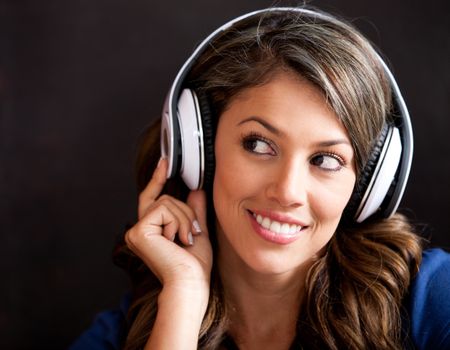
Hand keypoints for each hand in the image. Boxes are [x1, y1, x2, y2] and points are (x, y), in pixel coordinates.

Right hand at [125, 158, 212, 293]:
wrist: (190, 281)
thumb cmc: (193, 264)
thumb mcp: (196, 230)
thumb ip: (193, 211)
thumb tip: (196, 190)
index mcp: (151, 230)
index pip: (152, 198)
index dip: (157, 179)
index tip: (164, 162)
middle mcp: (139, 229)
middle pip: (164, 198)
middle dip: (185, 212)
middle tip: (193, 233)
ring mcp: (136, 230)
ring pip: (165, 202)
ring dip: (184, 219)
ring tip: (186, 239)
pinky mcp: (139, 231)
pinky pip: (163, 209)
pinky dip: (177, 222)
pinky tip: (177, 240)